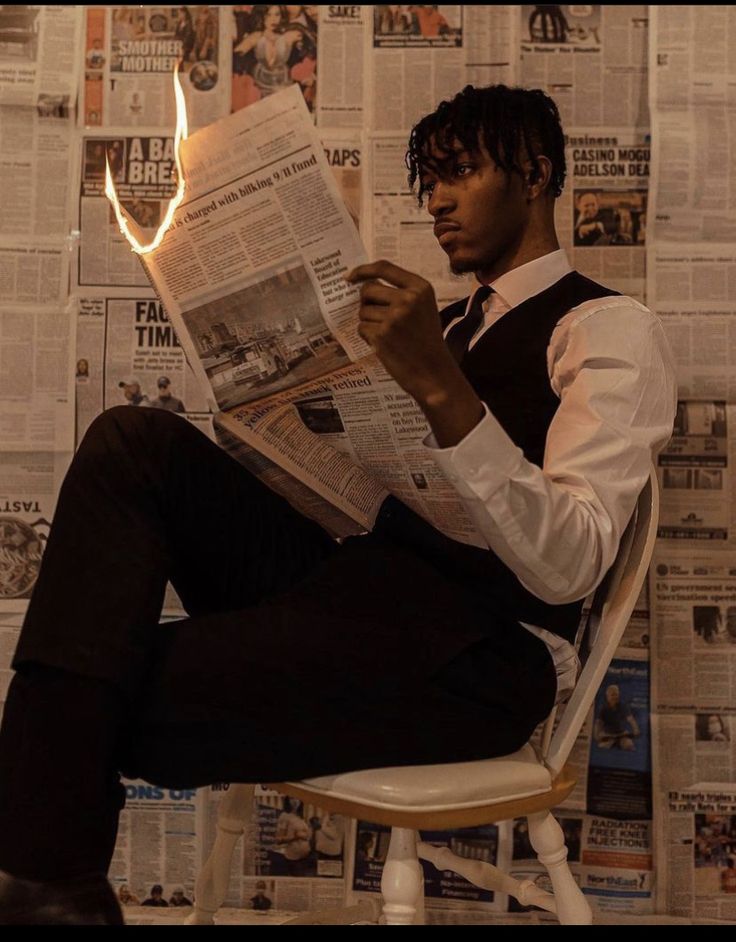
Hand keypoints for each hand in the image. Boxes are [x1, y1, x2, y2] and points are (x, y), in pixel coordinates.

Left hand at [345, 259, 484, 447]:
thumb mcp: (423, 308)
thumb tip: (363, 285)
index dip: (363, 270)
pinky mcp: (381, 334)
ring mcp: (394, 317)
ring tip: (389, 336)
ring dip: (369, 323)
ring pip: (362, 311)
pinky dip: (368, 337)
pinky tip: (384, 345)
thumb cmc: (426, 341)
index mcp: (420, 288)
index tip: (349, 277)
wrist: (434, 373)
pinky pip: (361, 328)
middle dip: (366, 303)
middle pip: (368, 289)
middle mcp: (407, 299)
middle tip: (378, 318)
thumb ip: (401, 293)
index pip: (384, 268)